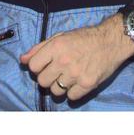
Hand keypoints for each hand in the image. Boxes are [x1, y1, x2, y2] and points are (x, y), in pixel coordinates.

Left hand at [19, 13, 133, 101]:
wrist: (111, 41)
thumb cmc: (84, 38)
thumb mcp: (60, 36)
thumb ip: (40, 48)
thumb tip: (23, 60)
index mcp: (56, 46)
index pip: (33, 66)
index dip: (37, 67)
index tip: (45, 65)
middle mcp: (64, 60)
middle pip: (42, 81)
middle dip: (47, 78)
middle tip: (56, 72)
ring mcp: (76, 74)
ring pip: (55, 91)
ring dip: (59, 86)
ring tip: (68, 76)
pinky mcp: (87, 84)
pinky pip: (71, 97)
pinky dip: (73, 92)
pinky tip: (77, 82)